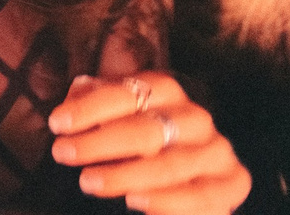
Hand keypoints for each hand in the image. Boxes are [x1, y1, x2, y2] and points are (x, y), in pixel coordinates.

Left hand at [49, 72, 248, 214]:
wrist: (178, 185)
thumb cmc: (135, 145)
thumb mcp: (113, 119)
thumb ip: (97, 102)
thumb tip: (80, 87)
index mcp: (167, 92)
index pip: (130, 92)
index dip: (90, 107)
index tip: (56, 123)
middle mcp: (197, 118)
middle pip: (148, 129)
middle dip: (100, 142)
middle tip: (63, 153)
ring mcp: (218, 153)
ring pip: (171, 164)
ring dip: (126, 174)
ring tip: (88, 182)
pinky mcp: (233, 186)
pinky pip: (201, 197)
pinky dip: (167, 201)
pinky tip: (135, 202)